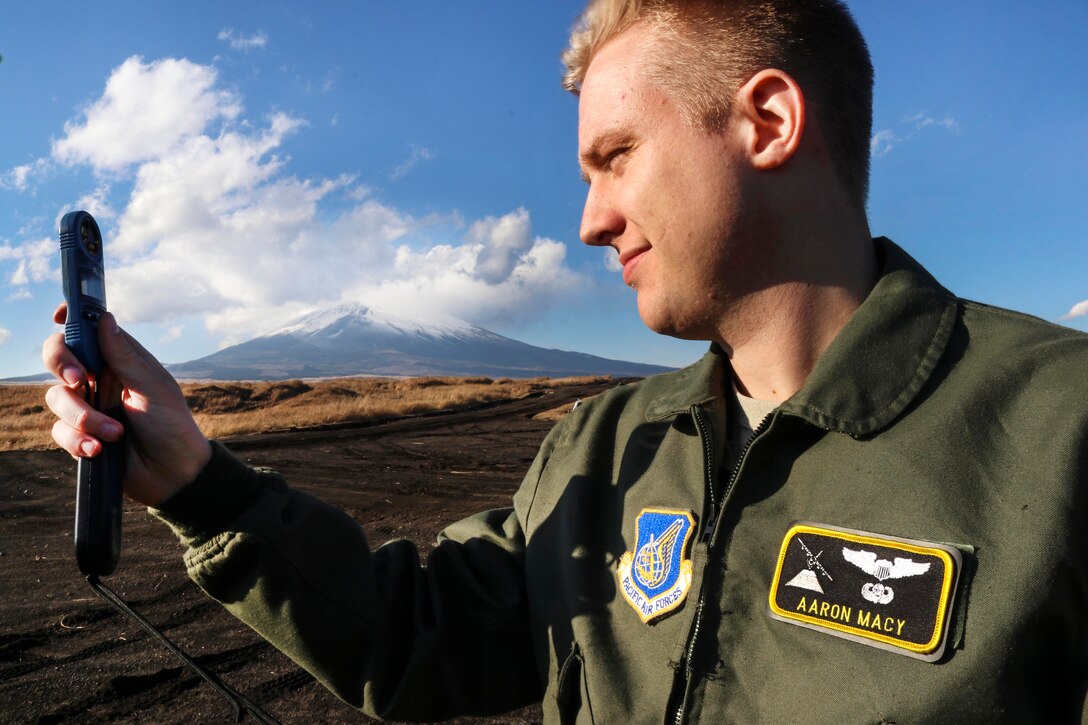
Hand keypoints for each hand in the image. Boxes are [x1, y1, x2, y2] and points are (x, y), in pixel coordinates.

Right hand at [43, 304, 211, 505]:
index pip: (89, 333)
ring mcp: (86, 408)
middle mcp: (99, 381)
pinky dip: (79, 440)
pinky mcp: (79, 436)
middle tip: (79, 378)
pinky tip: (100, 450)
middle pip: (59, 358)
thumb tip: (104, 317)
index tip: (60, 318)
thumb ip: (125, 357)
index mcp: (121, 362)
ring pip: (56, 397)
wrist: (173, 476)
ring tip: (115, 434)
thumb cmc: (172, 427)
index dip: (72, 321)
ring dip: (84, 417)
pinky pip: (59, 431)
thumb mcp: (154, 389)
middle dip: (61, 363)